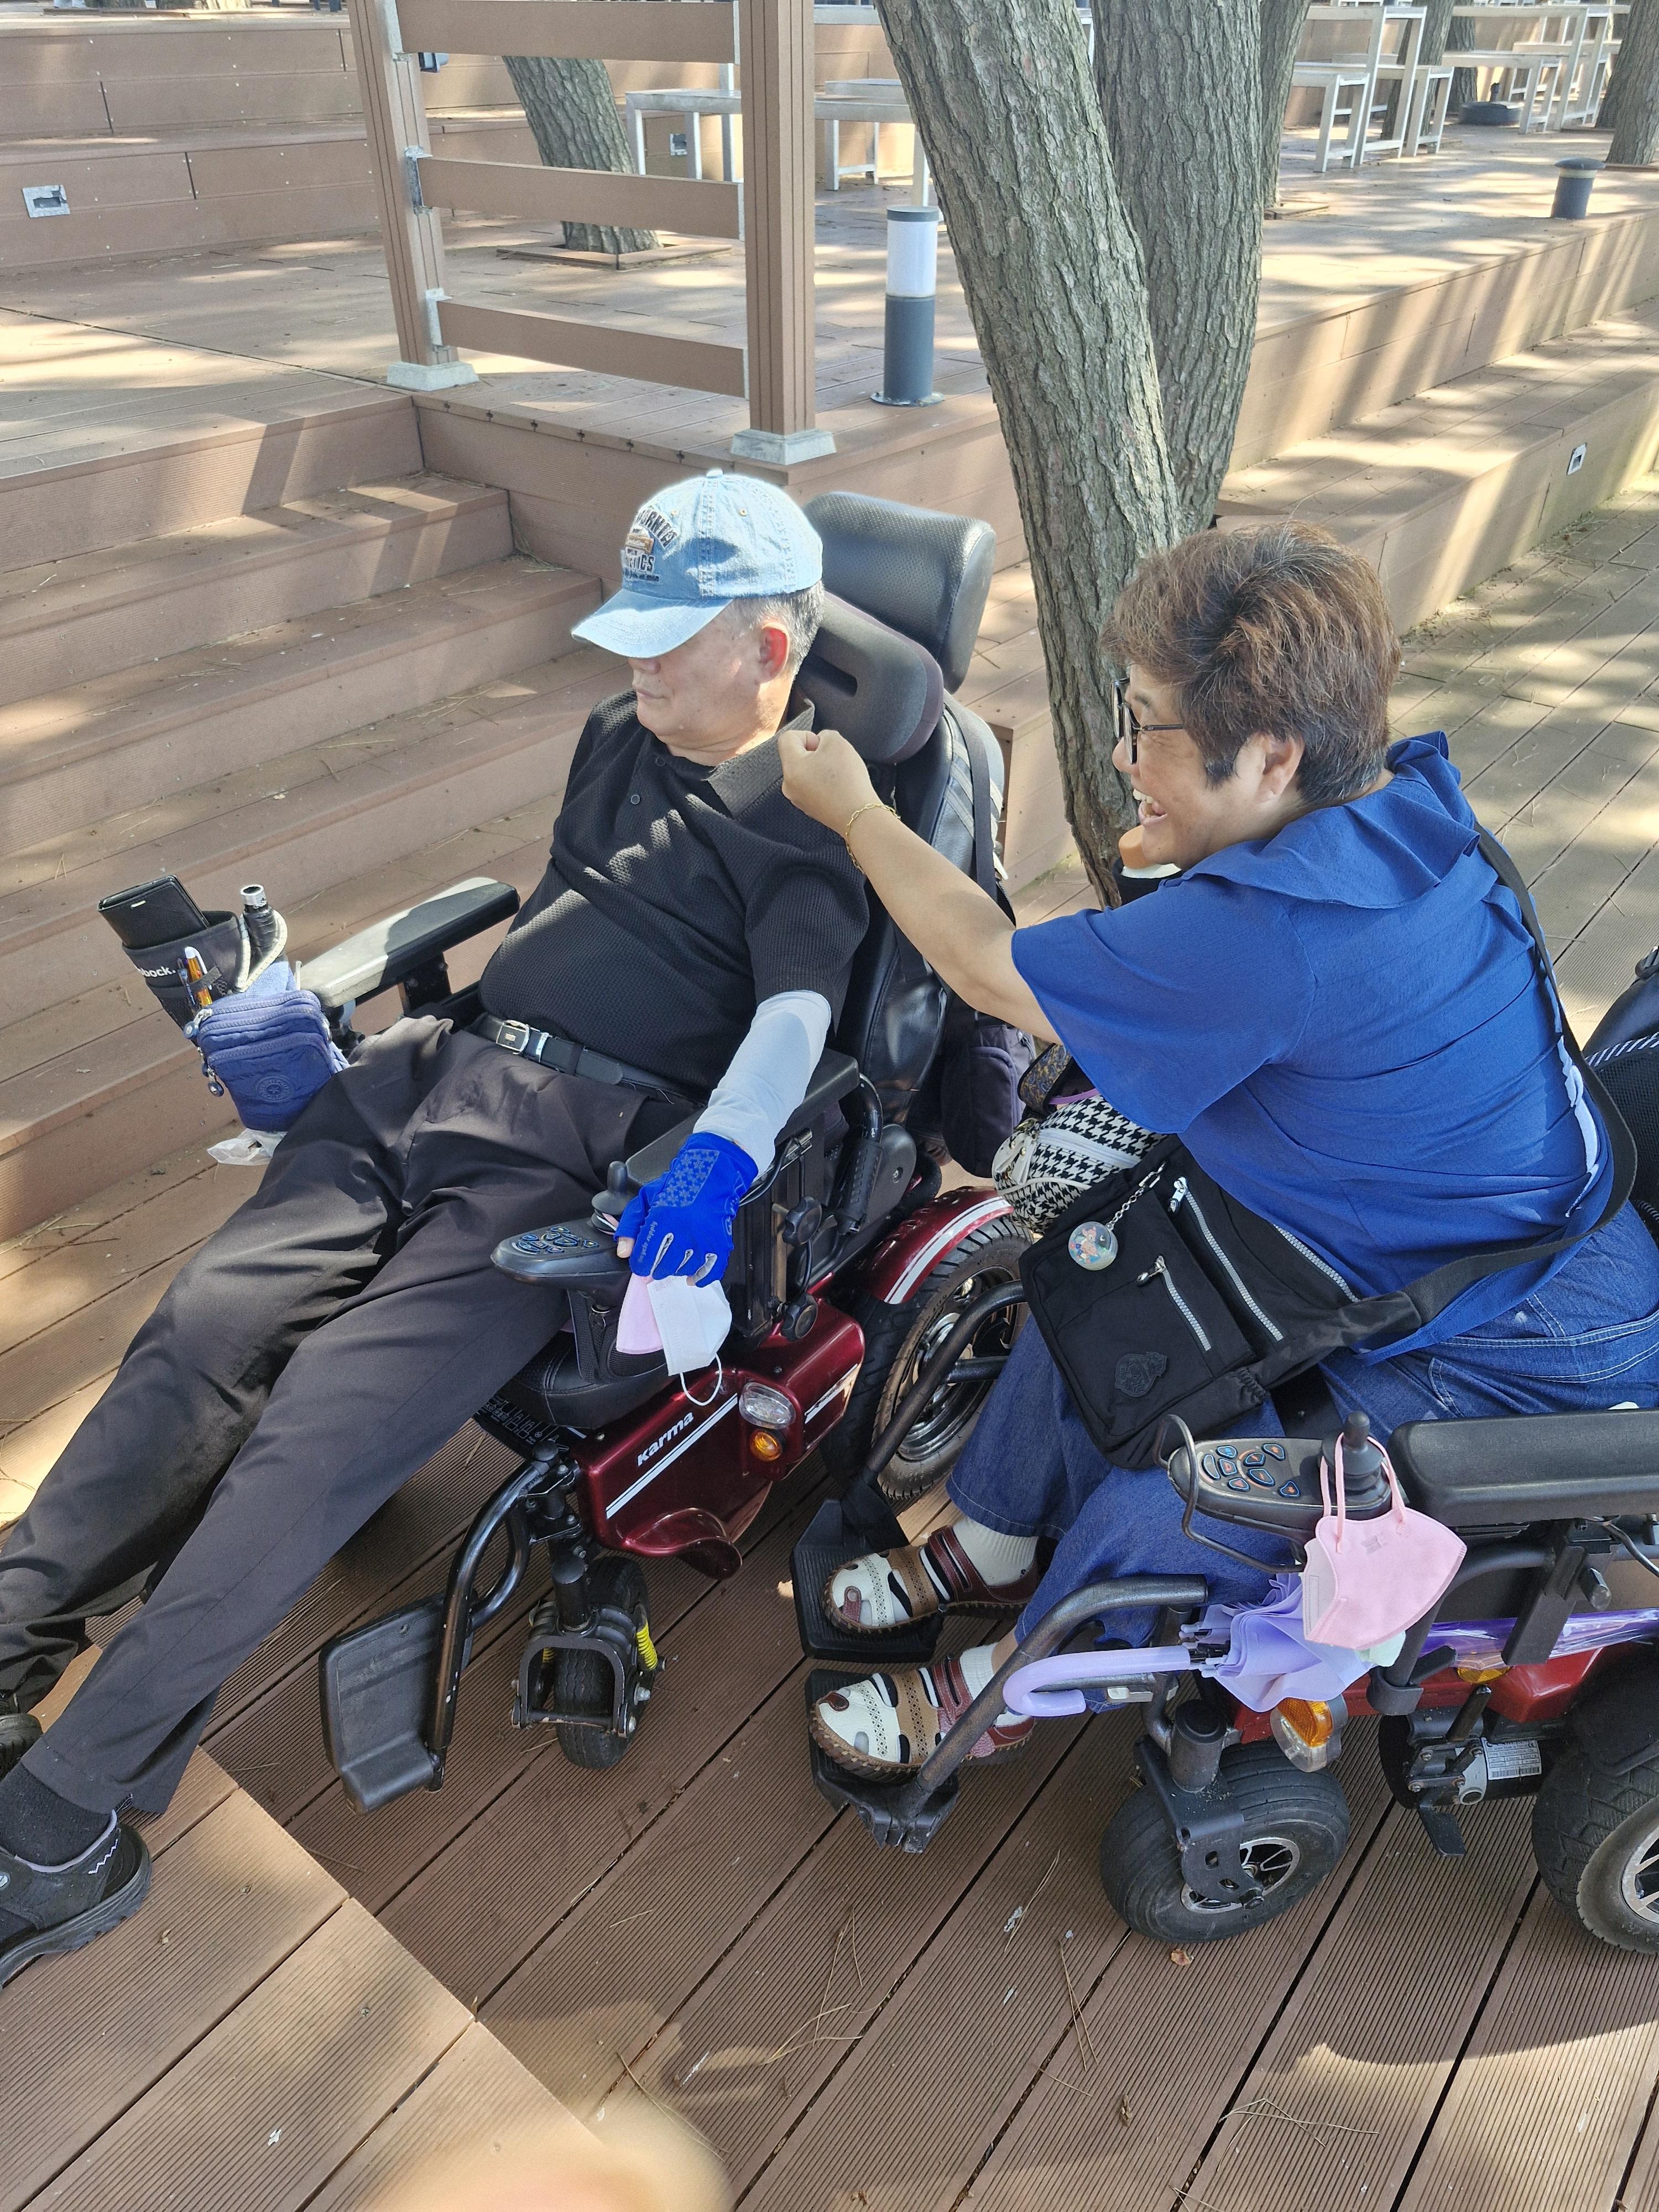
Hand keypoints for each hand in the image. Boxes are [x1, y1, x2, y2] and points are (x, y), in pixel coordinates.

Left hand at [614, 1132, 757, 1281]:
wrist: (712, 1174)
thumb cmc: (678, 1186)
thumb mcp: (645, 1199)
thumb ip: (630, 1225)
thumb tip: (623, 1252)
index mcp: (662, 1218)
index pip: (645, 1257)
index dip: (640, 1264)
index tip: (641, 1263)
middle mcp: (683, 1231)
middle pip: (664, 1267)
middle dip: (657, 1267)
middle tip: (658, 1261)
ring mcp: (703, 1239)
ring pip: (684, 1269)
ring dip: (676, 1270)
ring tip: (674, 1262)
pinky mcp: (719, 1243)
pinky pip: (710, 1270)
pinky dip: (700, 1278)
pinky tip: (692, 1279)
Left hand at [777, 724, 875, 833]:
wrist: (859, 816)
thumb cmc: (847, 781)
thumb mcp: (837, 742)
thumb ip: (825, 735)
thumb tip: (822, 742)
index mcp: (791, 768)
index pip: (787, 738)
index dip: (807, 735)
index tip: (823, 746)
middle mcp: (789, 785)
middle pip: (797, 756)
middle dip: (815, 753)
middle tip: (834, 760)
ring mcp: (799, 799)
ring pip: (807, 772)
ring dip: (821, 767)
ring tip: (838, 774)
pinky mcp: (811, 808)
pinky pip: (814, 786)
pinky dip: (825, 782)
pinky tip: (839, 786)